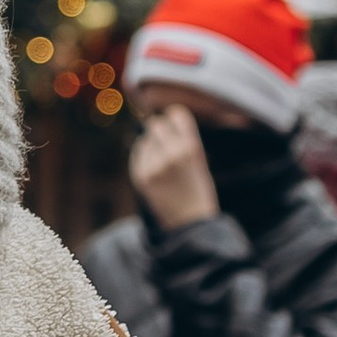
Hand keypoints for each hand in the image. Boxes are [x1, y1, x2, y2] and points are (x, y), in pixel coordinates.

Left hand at [128, 104, 217, 229]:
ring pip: (145, 140)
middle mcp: (172, 153)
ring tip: (162, 163)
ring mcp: (154, 165)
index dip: (174, 118)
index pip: (176, 113)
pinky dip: (144, 158)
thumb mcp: (198, 161)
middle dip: (160, 130)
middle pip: (156, 124)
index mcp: (191, 147)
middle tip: (165, 142)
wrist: (190, 223)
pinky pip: (138, 154)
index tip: (174, 123)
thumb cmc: (197, 190)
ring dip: (151, 146)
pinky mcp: (141, 175)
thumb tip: (160, 120)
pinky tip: (154, 170)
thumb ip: (183, 140)